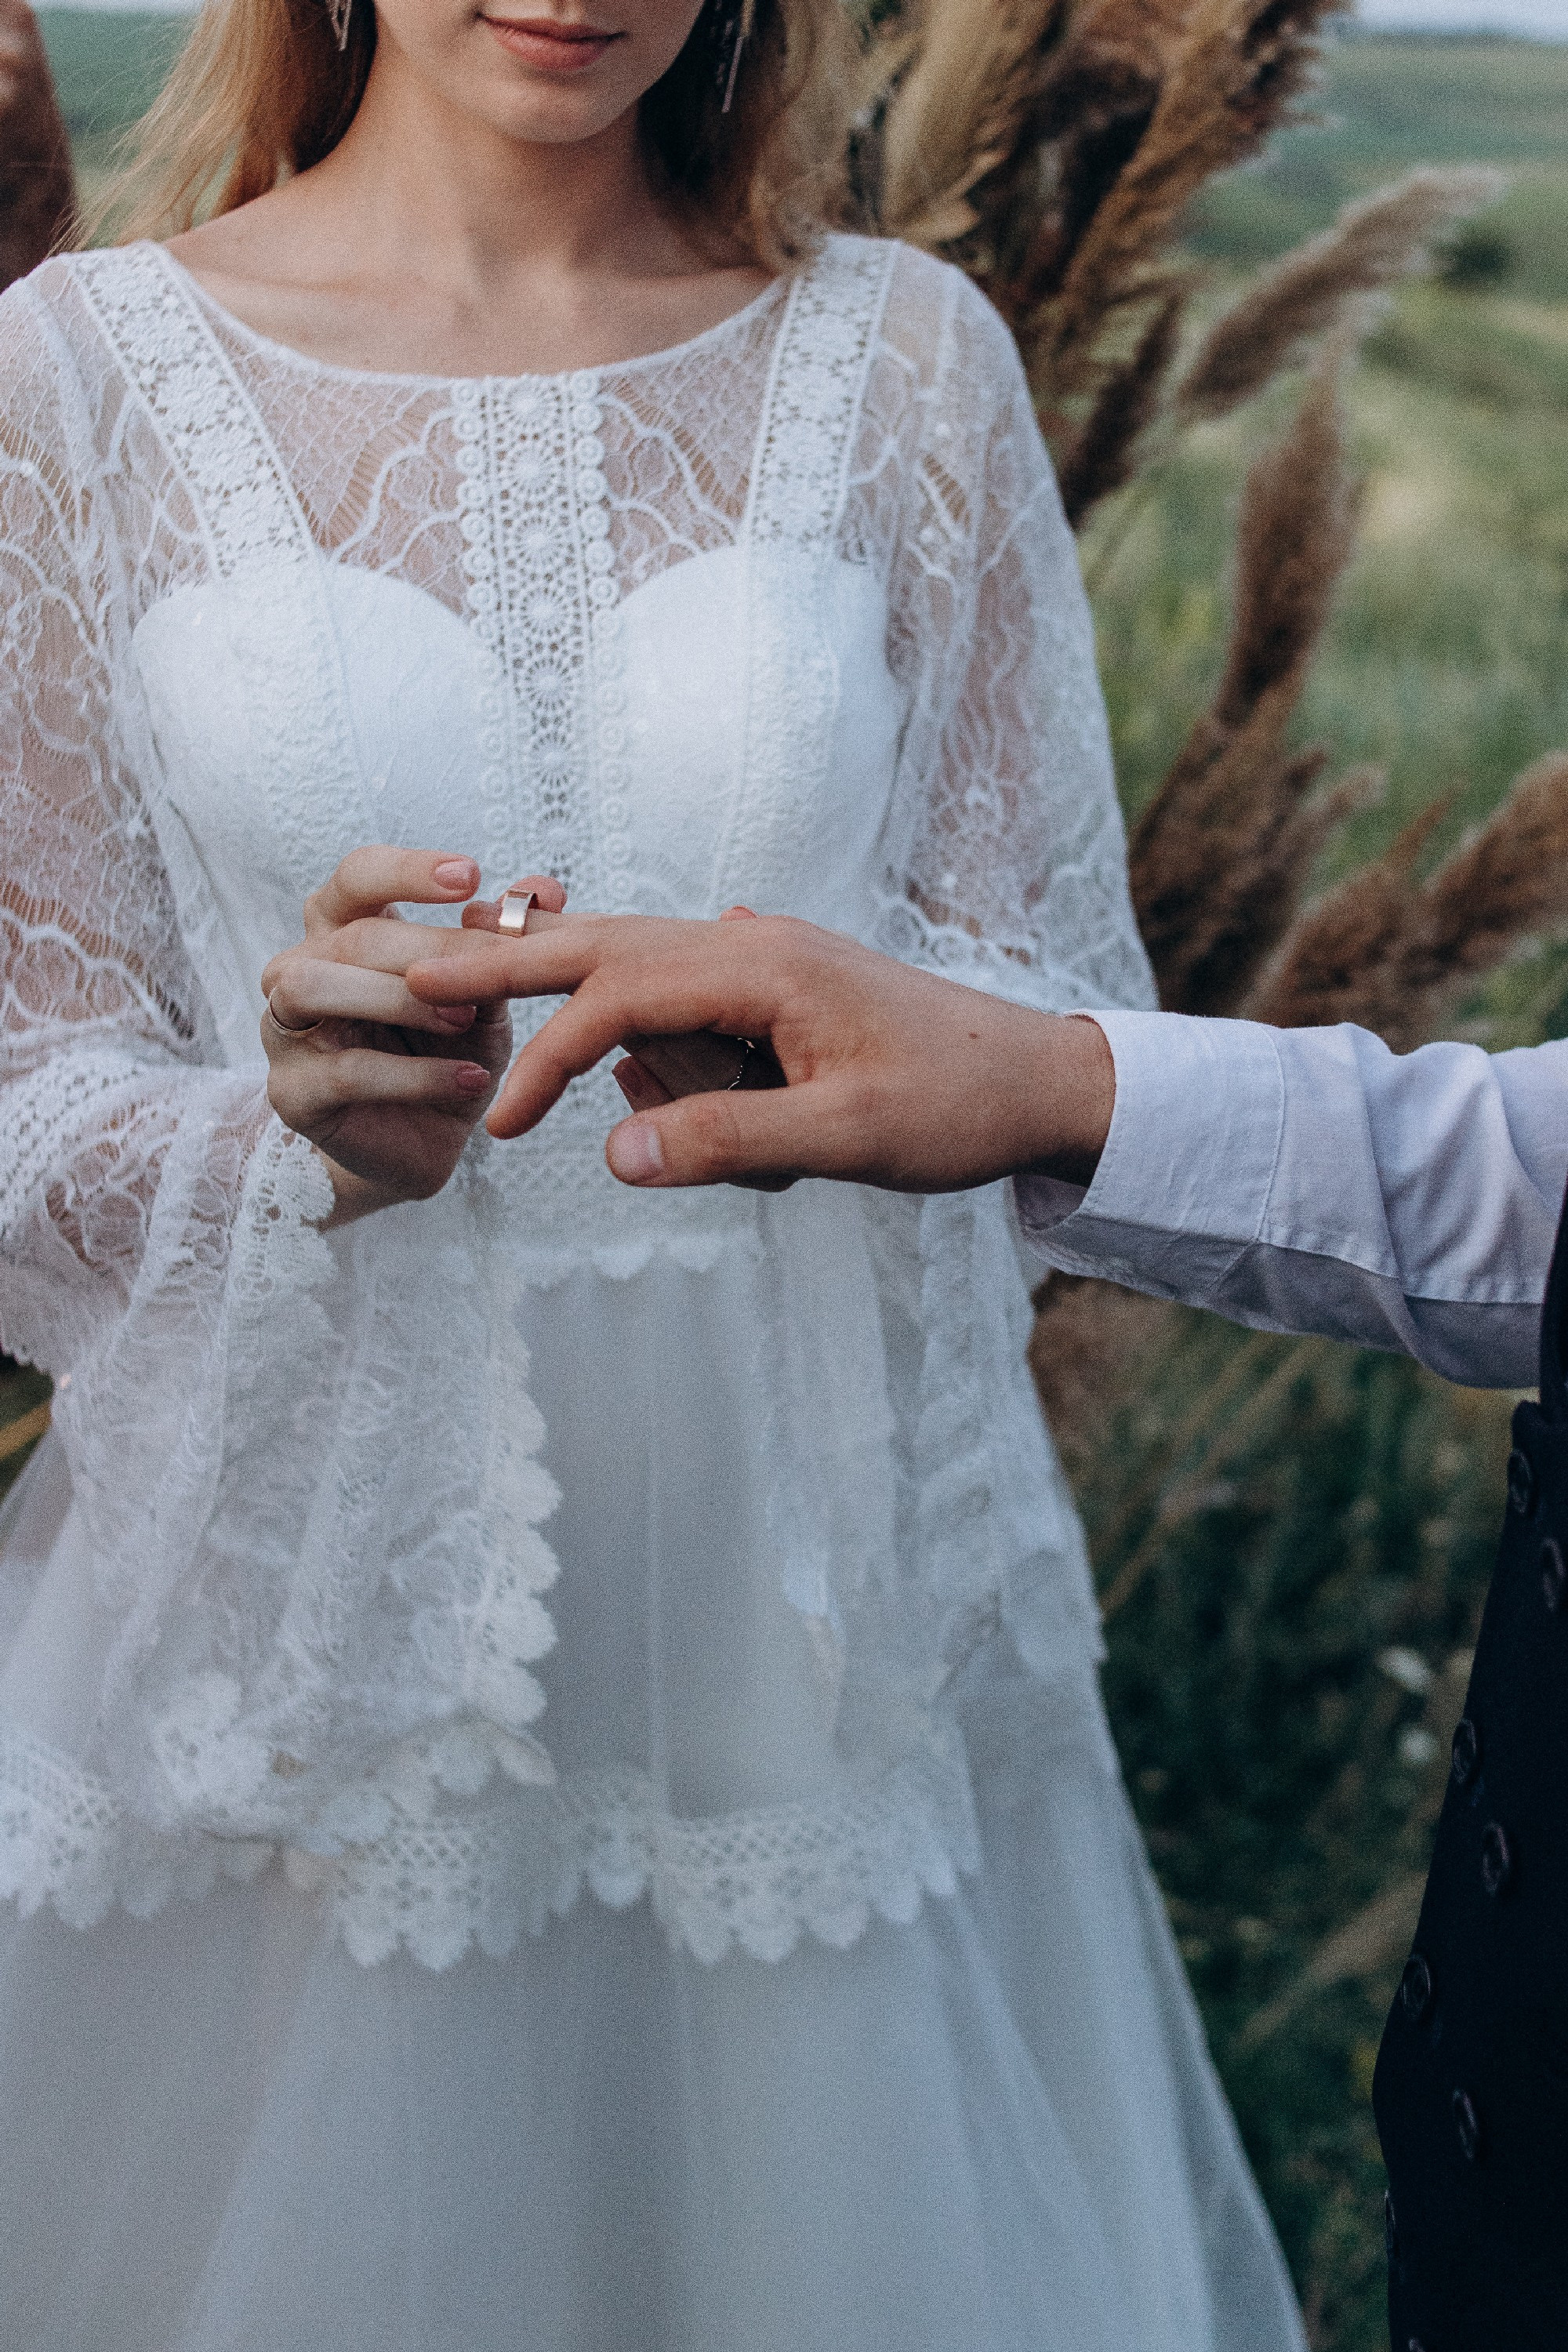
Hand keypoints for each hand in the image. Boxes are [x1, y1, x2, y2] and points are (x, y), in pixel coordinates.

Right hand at [260, 848, 564, 1223]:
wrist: (425, 1142)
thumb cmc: (448, 1052)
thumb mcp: (486, 994)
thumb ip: (505, 942)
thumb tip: (546, 886)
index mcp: (341, 931)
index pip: (357, 877)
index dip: (408, 871)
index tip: (472, 875)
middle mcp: (298, 968)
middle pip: (352, 936)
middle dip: (429, 949)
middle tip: (494, 968)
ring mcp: (283, 1031)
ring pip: (316, 987)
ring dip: (400, 999)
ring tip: (465, 1020)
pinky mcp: (292, 1093)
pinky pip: (346, 1071)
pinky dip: (415, 1074)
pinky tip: (469, 1080)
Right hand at [404, 911, 1115, 1194]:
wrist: (1043, 1080)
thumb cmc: (957, 1107)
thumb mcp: (846, 1140)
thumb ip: (727, 1142)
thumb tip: (612, 1153)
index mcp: (763, 966)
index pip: (618, 997)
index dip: (549, 1058)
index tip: (504, 1128)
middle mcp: (754, 943)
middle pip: (605, 944)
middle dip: (512, 963)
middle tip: (415, 970)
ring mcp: (766, 959)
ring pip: (641, 968)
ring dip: (599, 1022)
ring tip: (547, 1036)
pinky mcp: (778, 989)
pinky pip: (686, 1001)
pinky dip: (657, 1042)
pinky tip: (680, 1100)